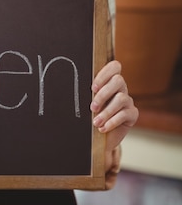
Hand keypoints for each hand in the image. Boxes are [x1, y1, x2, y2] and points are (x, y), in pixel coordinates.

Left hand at [91, 60, 138, 184]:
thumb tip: (73, 84)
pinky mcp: (132, 114)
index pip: (114, 67)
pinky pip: (125, 114)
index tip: (93, 88)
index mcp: (109, 81)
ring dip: (106, 112)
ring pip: (121, 98)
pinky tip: (102, 128)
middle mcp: (120, 88)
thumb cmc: (89, 116)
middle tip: (92, 108)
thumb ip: (86, 93)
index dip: (104, 74)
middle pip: (118, 80)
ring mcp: (127, 101)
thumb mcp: (86, 102)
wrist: (97, 138)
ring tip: (95, 122)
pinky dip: (112, 122)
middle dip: (103, 94)